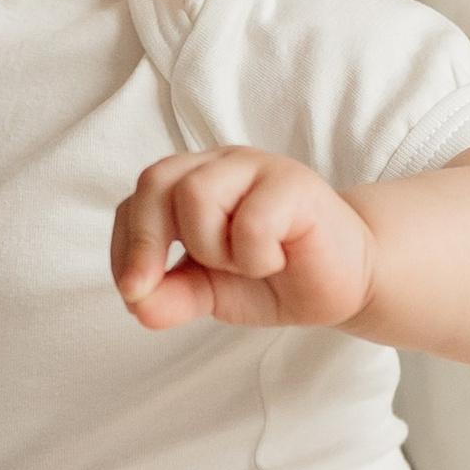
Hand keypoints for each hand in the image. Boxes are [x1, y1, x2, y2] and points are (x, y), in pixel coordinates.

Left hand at [110, 147, 374, 333]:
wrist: (342, 283)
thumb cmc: (272, 277)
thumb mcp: (210, 293)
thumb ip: (171, 296)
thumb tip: (137, 304)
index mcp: (190, 184)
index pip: (136, 202)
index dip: (126, 247)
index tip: (134, 292)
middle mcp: (218, 166)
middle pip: (155, 181)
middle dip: (146, 242)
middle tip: (154, 287)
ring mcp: (256, 167)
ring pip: (196, 195)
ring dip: (212, 249)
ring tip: (246, 263)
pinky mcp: (294, 182)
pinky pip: (251, 220)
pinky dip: (255, 255)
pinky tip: (277, 259)